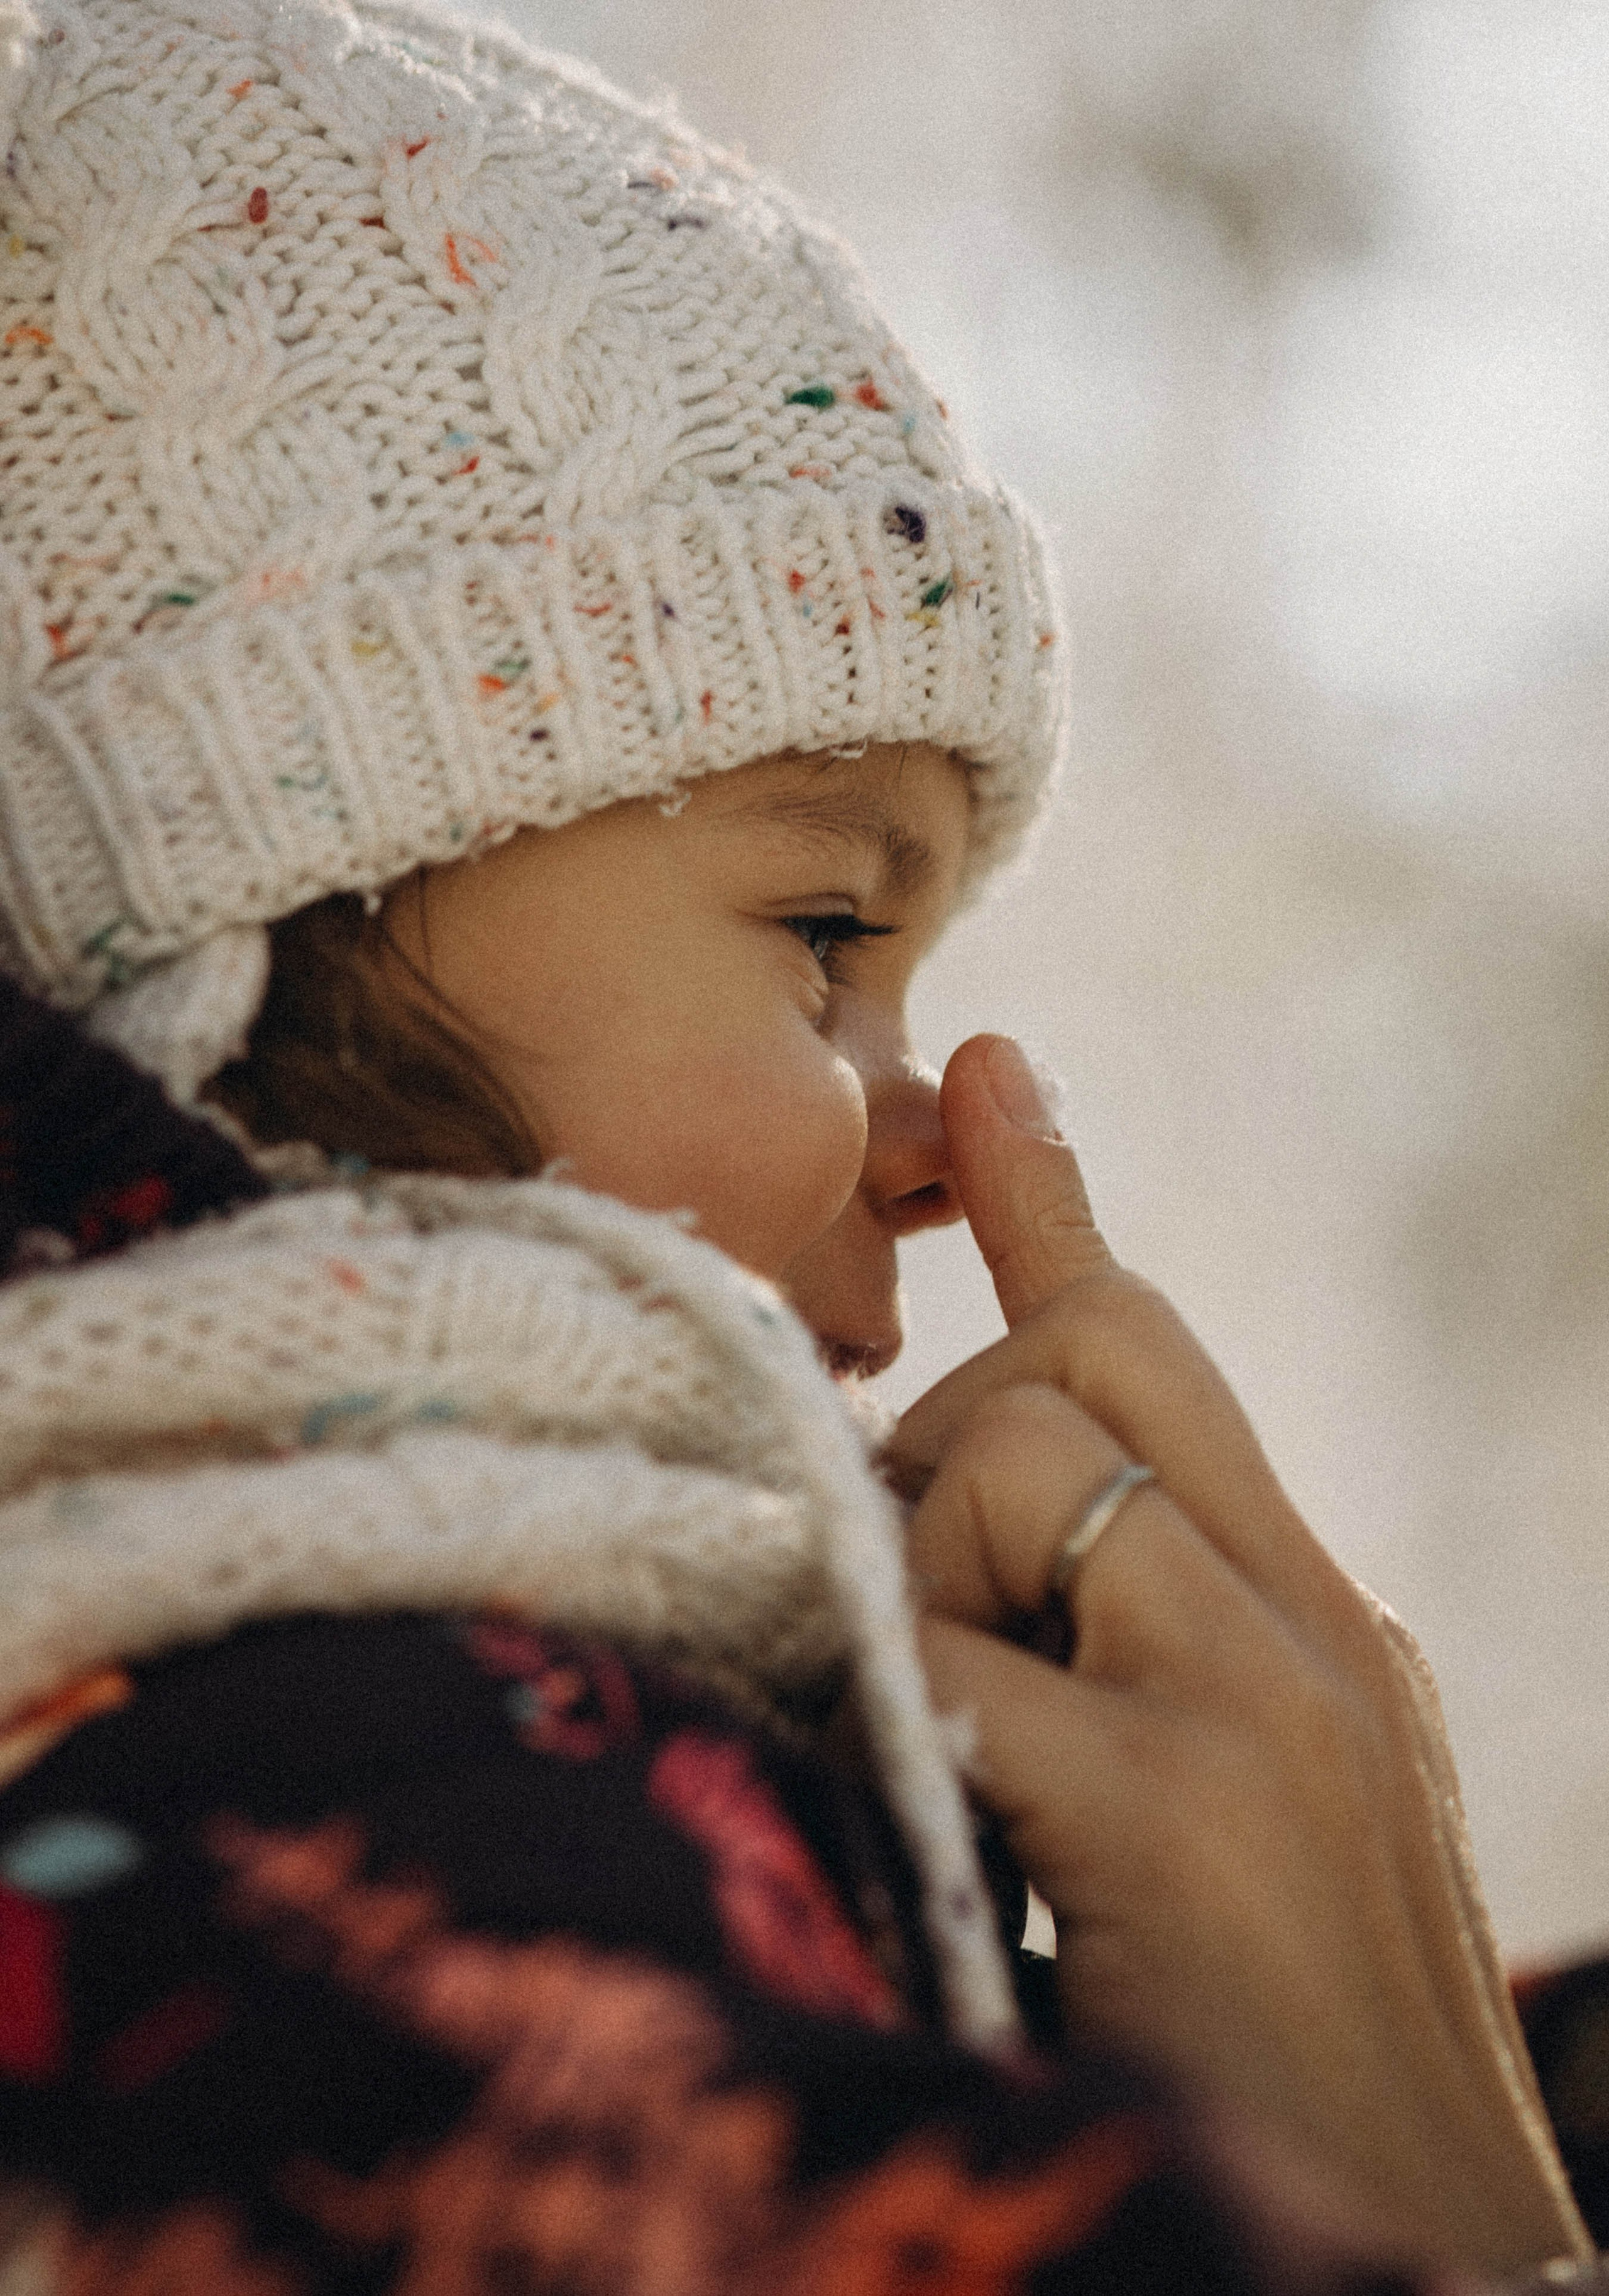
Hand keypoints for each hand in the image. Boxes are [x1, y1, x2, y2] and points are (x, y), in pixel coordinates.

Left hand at [889, 1035, 1587, 2273]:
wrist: (1418, 2264)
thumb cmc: (1283, 2050)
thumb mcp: (1228, 1811)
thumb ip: (1132, 1662)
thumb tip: (963, 1559)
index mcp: (1314, 1619)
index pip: (1161, 1343)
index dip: (1052, 1202)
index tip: (987, 1073)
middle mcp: (1307, 1623)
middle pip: (1071, 1362)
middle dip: (947, 1450)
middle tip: (935, 1630)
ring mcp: (1261, 1703)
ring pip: (1006, 1471)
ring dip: (923, 1596)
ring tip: (965, 1774)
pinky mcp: (1183, 1809)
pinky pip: (957, 1660)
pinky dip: (904, 1716)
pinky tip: (944, 1828)